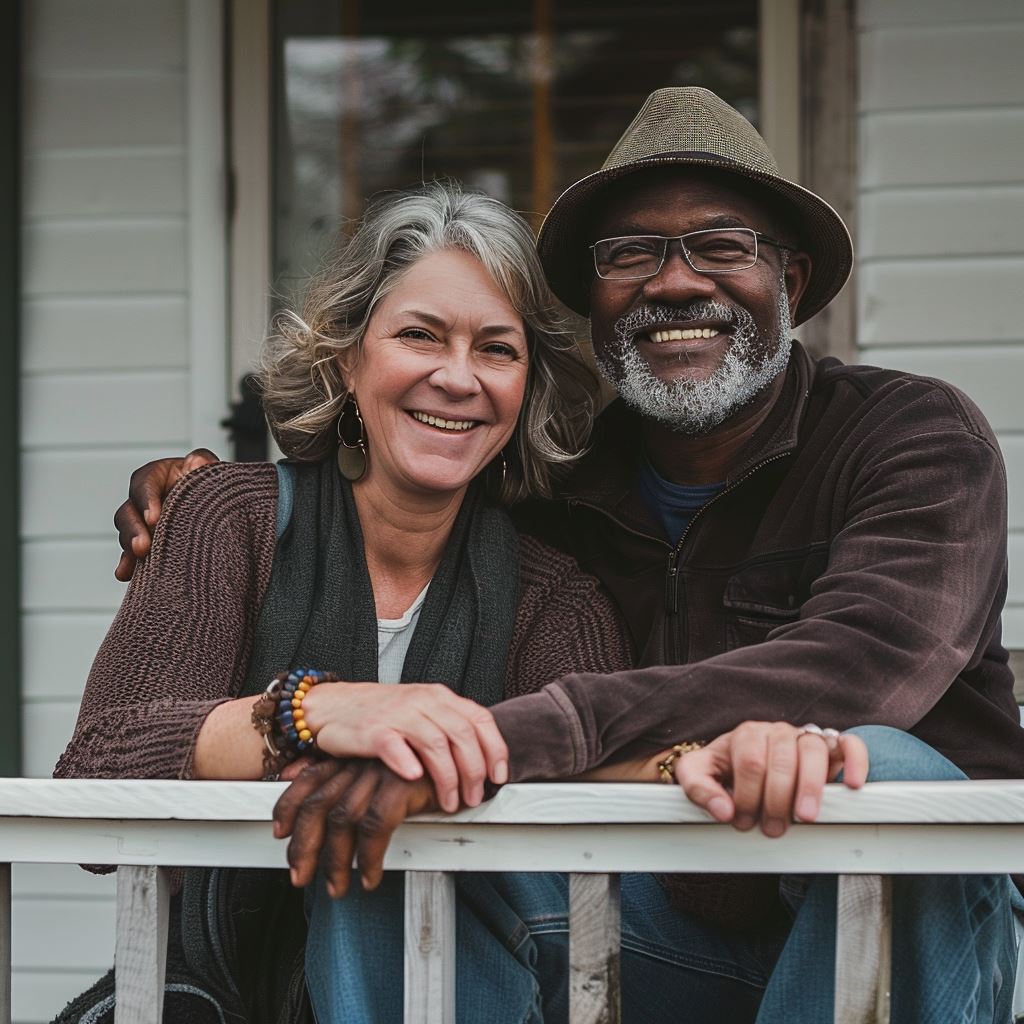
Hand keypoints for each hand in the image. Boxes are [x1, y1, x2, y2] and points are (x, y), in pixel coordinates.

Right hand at [114, 448, 219, 579]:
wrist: (223, 509)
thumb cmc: (214, 485)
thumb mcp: (212, 470)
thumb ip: (204, 463)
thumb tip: (196, 464)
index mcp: (158, 475)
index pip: (144, 483)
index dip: (146, 500)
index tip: (154, 519)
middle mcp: (146, 499)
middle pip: (128, 511)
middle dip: (133, 530)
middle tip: (142, 547)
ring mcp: (144, 523)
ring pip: (127, 533)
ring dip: (129, 548)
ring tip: (136, 562)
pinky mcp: (149, 543)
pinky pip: (132, 555)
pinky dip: (128, 565)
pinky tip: (125, 574)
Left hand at [273, 758, 437, 896]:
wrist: (467, 754)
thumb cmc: (426, 769)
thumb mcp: (383, 774)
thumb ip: (352, 783)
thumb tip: (313, 792)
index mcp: (353, 758)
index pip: (308, 779)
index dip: (289, 806)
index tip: (280, 832)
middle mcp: (361, 762)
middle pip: (319, 804)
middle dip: (304, 846)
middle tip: (300, 877)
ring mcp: (381, 771)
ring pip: (342, 820)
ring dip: (335, 861)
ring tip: (338, 887)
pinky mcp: (403, 784)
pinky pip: (375, 827)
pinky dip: (369, 857)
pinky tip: (369, 876)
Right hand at [302, 682, 507, 810]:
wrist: (331, 705)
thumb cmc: (379, 714)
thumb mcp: (421, 712)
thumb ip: (448, 727)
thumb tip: (481, 761)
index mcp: (439, 697)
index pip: (479, 719)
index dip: (495, 749)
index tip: (498, 776)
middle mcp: (422, 701)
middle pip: (462, 734)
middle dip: (473, 771)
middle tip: (473, 797)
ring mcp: (397, 714)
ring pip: (435, 743)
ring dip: (447, 777)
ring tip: (448, 801)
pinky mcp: (371, 730)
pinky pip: (394, 744)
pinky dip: (407, 762)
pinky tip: (414, 778)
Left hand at [675, 721, 867, 836]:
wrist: (745, 763)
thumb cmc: (724, 771)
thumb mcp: (698, 775)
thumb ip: (698, 789)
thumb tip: (722, 810)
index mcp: (746, 734)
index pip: (750, 761)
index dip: (746, 795)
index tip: (741, 820)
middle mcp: (777, 731)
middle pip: (782, 760)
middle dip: (776, 800)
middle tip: (771, 828)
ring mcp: (804, 736)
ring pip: (813, 751)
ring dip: (811, 787)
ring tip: (805, 816)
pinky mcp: (831, 745)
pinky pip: (849, 743)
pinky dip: (855, 761)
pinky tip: (851, 785)